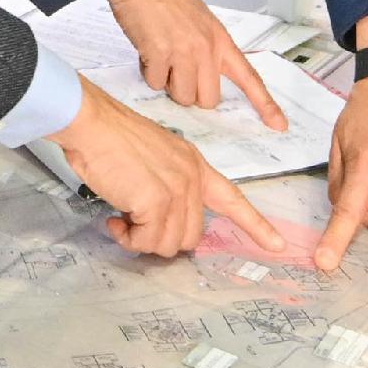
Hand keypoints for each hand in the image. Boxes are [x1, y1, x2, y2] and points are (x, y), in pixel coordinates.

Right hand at [48, 83, 299, 258]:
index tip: (276, 244)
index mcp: (193, 164)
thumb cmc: (110, 136)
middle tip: (134, 224)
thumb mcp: (153, 157)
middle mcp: (191, 178)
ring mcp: (176, 190)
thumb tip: (155, 219)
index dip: (254, 224)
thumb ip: (166, 185)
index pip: (232, 198)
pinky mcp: (156, 202)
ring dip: (142, 240)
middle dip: (162, 239)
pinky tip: (114, 220)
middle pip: (192, 236)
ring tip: (121, 219)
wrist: (92, 122)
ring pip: (169, 244)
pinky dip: (128, 238)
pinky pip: (146, 241)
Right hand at [100, 0, 287, 128]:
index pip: (248, 77)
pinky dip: (149, 73)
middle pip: (208, 99)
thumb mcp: (200, 20)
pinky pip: (156, 84)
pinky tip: (147, 51)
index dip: (265, 104)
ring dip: (169, 85)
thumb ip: (207, 49)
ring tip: (160, 57)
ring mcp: (184, 53)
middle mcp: (207, 49)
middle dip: (191, 94)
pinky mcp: (160, 55)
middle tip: (178, 72)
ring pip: (182, 96)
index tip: (279, 125)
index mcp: (221, 40)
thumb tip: (202, 80)